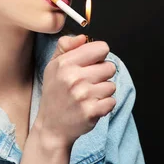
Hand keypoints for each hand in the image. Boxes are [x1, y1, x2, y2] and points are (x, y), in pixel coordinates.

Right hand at [34, 34, 116, 149]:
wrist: (52, 127)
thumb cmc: (54, 95)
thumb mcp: (53, 67)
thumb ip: (66, 47)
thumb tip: (82, 37)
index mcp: (65, 63)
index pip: (101, 48)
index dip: (99, 56)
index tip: (91, 64)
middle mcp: (73, 77)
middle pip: (110, 66)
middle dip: (102, 75)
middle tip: (88, 84)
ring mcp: (83, 95)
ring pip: (112, 85)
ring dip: (103, 91)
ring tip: (88, 96)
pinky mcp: (91, 111)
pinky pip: (112, 101)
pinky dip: (105, 105)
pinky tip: (91, 106)